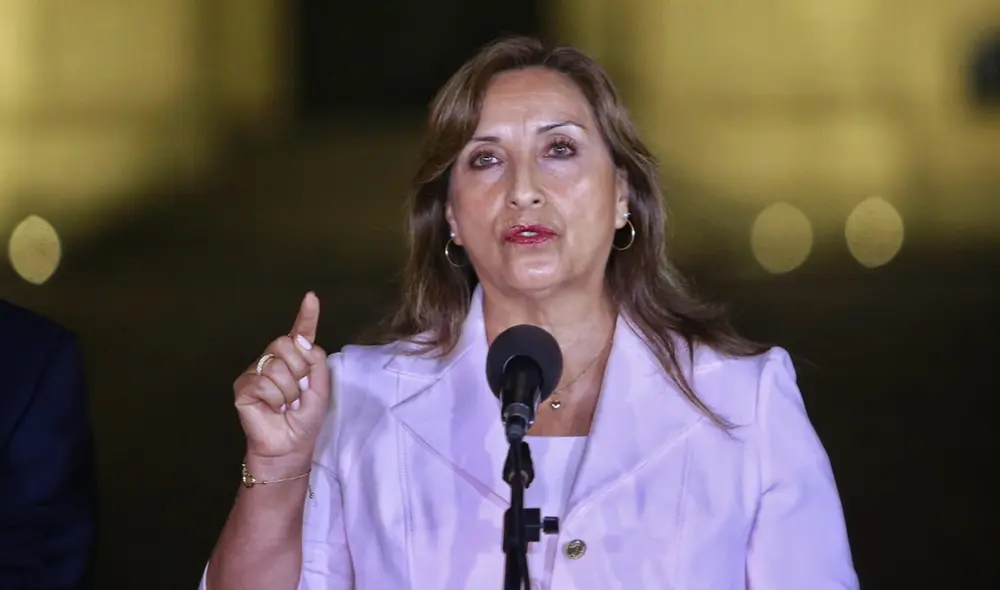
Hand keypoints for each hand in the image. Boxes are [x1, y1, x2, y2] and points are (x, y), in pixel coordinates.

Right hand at [233, 292, 329, 471]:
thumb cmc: (303, 420)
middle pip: (286, 344)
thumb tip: (303, 338)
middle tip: (297, 394)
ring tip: (285, 406)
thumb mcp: (320, 388)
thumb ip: (315, 361)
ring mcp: (255, 372)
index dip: (306, 316)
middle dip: (299, 371)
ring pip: (277, 365)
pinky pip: (264, 382)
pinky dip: (275, 399)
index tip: (311, 298)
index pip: (299, 333)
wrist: (289, 446)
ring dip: (289, 391)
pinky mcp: (243, 387)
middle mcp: (272, 361)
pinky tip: (272, 409)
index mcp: (294, 360)